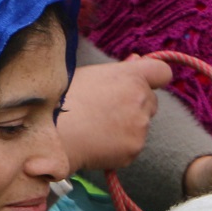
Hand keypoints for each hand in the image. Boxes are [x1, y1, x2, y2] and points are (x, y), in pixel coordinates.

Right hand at [56, 57, 171, 174]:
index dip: (152, 78)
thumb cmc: (60, 100)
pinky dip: (118, 146)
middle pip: (151, 101)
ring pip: (141, 125)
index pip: (161, 72)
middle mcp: (141, 99)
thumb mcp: (86, 74)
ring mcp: (140, 126)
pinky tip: (94, 143)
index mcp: (130, 76)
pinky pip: (131, 146)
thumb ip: (116, 71)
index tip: (142, 83)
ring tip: (94, 128)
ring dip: (126, 126)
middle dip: (135, 104)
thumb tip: (136, 61)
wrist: (49, 134)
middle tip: (105, 110)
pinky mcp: (134, 149)